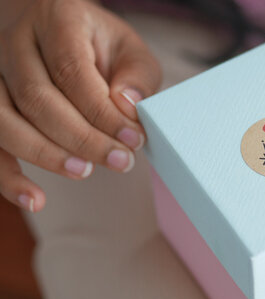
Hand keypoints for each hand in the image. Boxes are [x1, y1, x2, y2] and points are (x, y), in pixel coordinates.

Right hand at [0, 0, 160, 211]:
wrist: (63, 35)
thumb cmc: (102, 47)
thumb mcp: (131, 51)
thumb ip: (136, 77)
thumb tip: (127, 107)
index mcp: (57, 18)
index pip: (72, 71)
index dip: (102, 112)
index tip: (133, 140)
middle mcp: (16, 41)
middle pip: (37, 98)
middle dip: (82, 138)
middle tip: (120, 161)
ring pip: (4, 120)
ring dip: (46, 154)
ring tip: (85, 172)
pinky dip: (8, 177)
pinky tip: (35, 199)